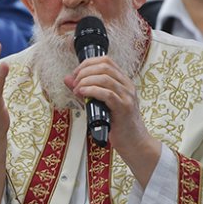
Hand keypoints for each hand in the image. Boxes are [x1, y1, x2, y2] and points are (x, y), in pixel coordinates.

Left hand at [65, 56, 159, 184]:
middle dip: (84, 71)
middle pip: (104, 66)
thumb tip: (68, 79)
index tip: (76, 73)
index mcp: (123, 81)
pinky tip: (82, 94)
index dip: (87, 63)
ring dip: (86, 81)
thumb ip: (85, 89)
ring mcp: (127, 96)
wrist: (135, 142)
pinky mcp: (124, 108)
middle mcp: (127, 86)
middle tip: (74, 83)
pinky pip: (106, 94)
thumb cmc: (118, 124)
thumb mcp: (99, 103)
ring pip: (105, 78)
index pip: (106, 60)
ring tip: (77, 90)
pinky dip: (91, 91)